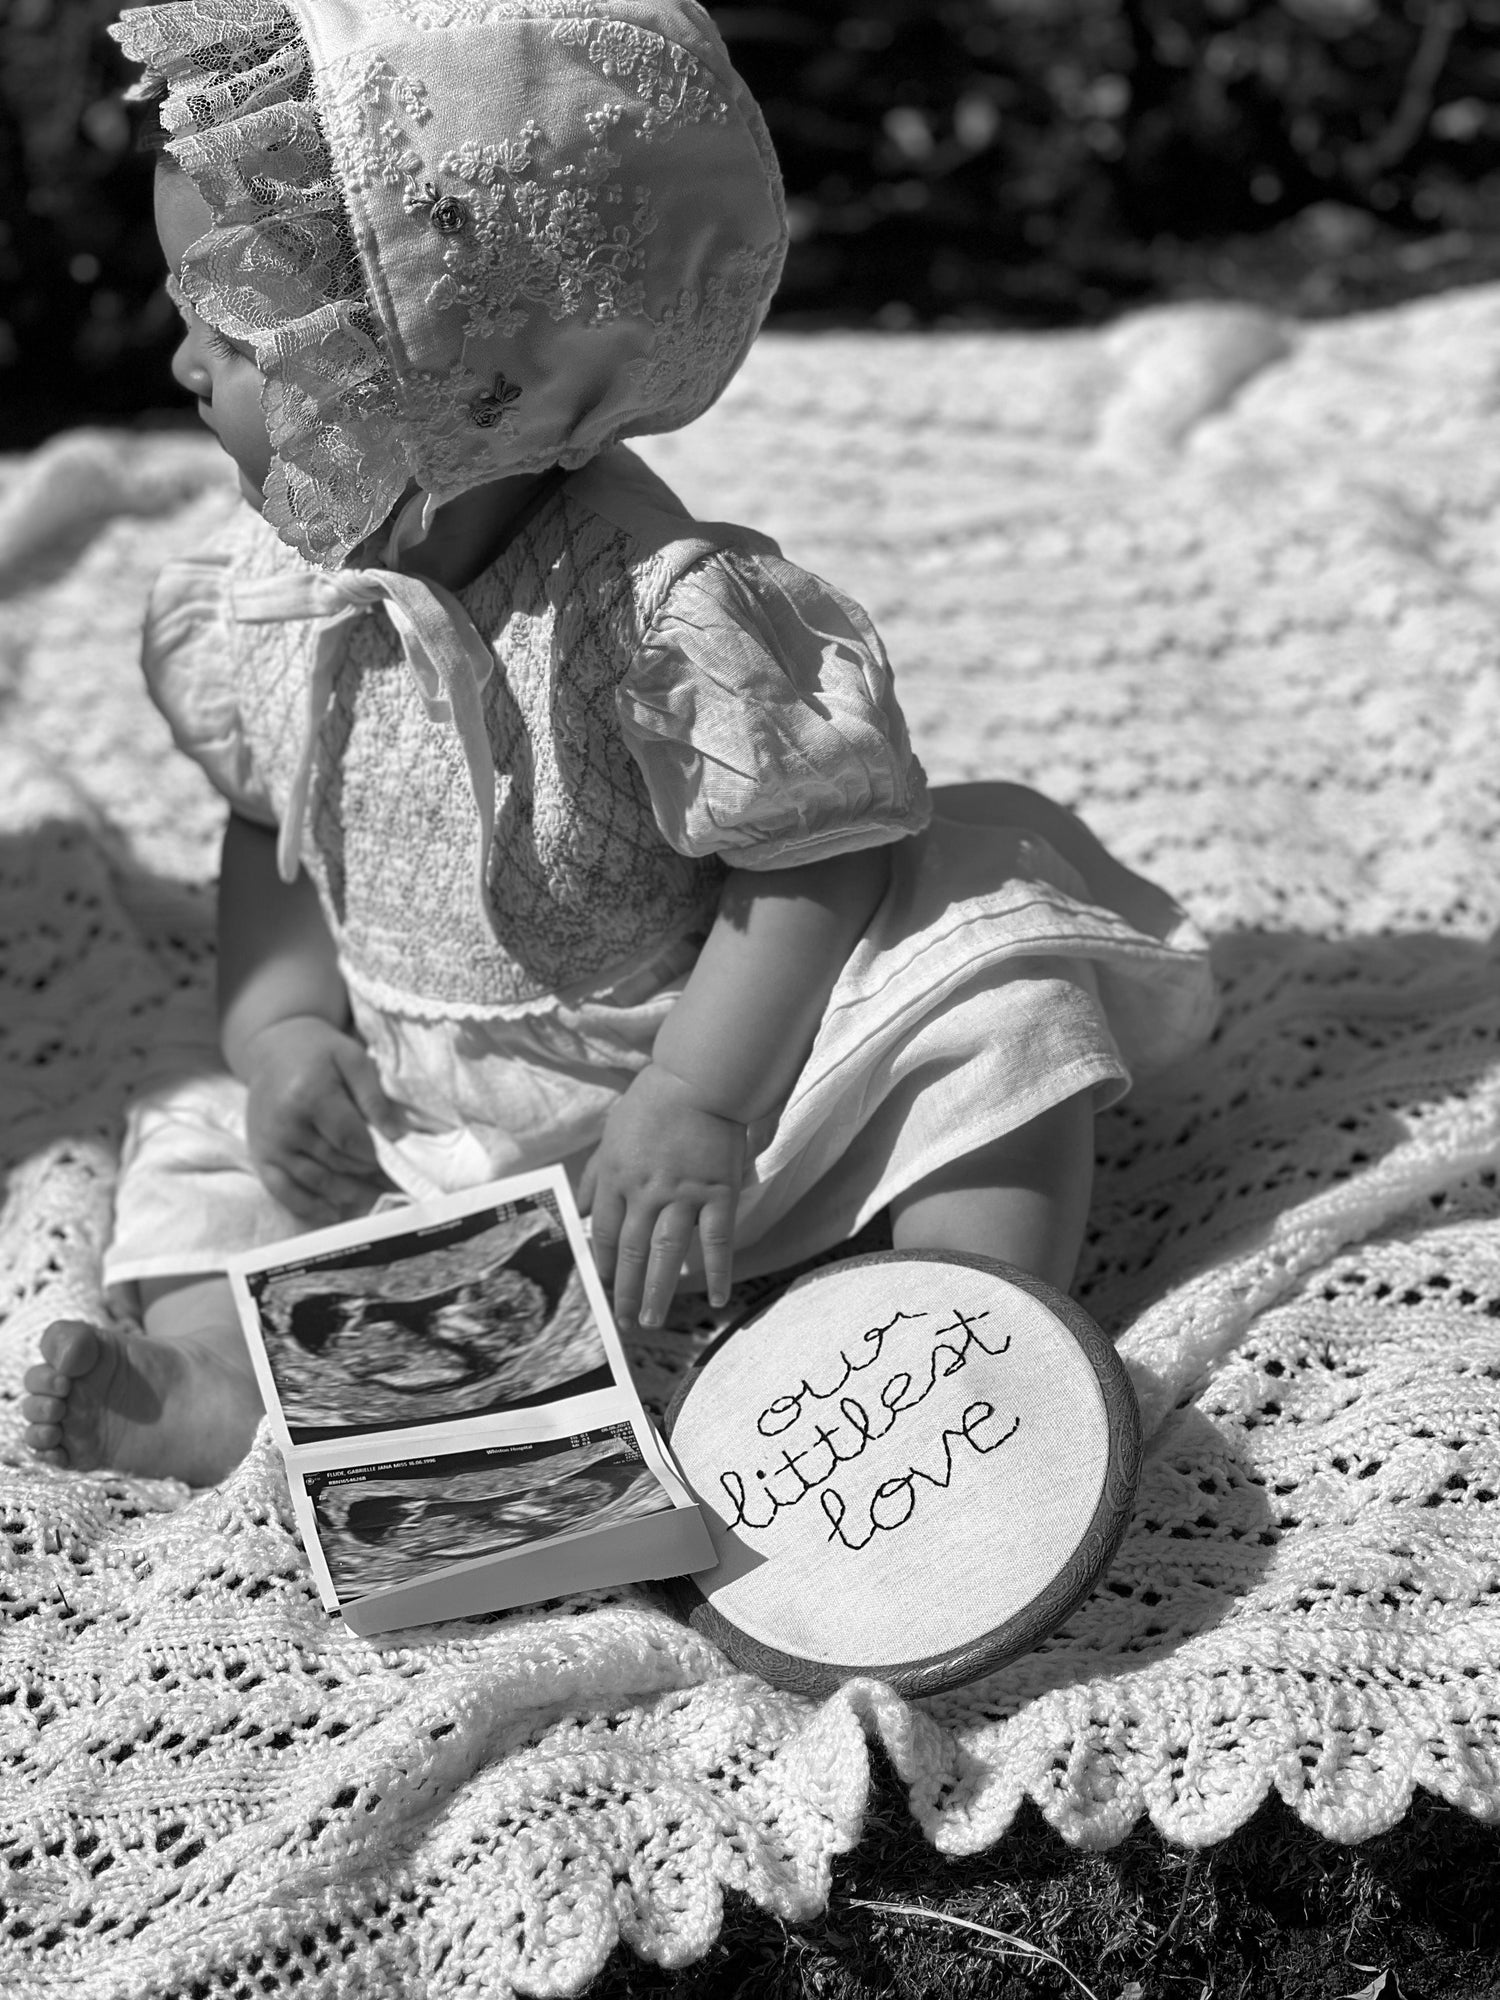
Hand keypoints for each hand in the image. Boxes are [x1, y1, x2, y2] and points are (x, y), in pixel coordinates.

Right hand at [240, 1015, 398, 1225]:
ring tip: (376, 1199)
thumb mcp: (353, 1059)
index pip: (351, 1141)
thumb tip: (396, 1136)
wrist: (272, 1049)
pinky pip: (283, 1191)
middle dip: (368, 1176)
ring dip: (348, 1194)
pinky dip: (309, 1207)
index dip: (376, 1156)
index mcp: (309, 1096)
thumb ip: (374, 1097)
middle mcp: (286, 1125)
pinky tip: (334, 1212)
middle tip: (394, 1186)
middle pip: (336, 1163)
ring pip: (316, 1181)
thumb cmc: (319, 1053)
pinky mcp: (260, 1156)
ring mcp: (270, 1144)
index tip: (395, 1163)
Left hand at [579, 1062, 744, 1330]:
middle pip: (633, 1252)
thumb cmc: (652, 1103)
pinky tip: (717, 1298)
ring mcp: (683, 1195)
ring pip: (667, 1253)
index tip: (603, 1291)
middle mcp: (646, 1193)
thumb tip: (581, 1211)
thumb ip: (596, 1176)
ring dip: (659, 1291)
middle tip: (625, 1323)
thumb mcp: (611, 1136)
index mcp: (618, 1179)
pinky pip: (717, 1239)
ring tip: (653, 1321)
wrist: (698, 1080)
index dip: (604, 1266)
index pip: (607, 1235)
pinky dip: (717, 1271)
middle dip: (626, 1292)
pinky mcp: (718, 1192)